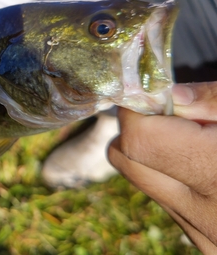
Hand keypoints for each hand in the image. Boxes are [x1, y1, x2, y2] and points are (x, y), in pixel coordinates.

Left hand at [108, 82, 216, 252]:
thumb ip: (212, 102)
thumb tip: (165, 95)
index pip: (138, 139)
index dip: (135, 110)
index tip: (147, 96)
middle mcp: (203, 216)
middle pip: (125, 161)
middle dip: (135, 130)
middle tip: (170, 116)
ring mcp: (202, 237)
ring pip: (142, 183)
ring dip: (152, 156)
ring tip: (193, 143)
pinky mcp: (205, 246)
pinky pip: (166, 203)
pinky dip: (173, 180)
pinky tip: (204, 170)